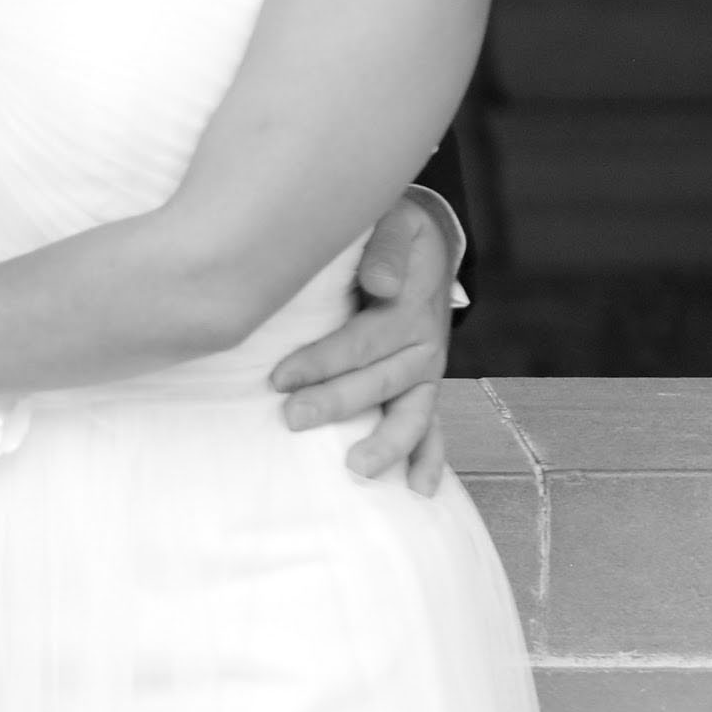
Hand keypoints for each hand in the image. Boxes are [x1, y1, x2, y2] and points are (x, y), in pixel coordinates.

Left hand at [270, 191, 456, 496]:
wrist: (426, 242)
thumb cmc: (395, 231)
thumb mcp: (394, 221)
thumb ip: (385, 248)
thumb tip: (381, 285)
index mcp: (411, 306)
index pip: (364, 339)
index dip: (323, 360)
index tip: (280, 377)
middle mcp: (425, 344)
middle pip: (381, 380)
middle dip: (337, 403)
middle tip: (293, 419)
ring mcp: (426, 371)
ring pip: (412, 413)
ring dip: (388, 444)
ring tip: (357, 469)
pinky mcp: (424, 387)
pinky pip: (432, 427)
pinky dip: (428, 458)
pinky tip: (417, 490)